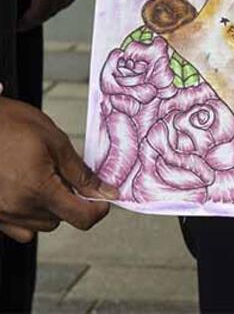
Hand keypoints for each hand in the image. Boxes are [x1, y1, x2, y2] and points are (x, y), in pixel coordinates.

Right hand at [0, 97, 116, 242]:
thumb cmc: (10, 124)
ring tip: (41, 178)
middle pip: (61, 220)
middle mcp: (17, 207)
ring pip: (41, 224)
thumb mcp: (56, 142)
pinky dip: (28, 215)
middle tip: (64, 175)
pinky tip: (27, 191)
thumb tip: (105, 191)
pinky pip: (19, 227)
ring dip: (49, 208)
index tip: (102, 198)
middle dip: (70, 201)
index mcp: (38, 189)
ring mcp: (1, 213)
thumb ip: (82, 173)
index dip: (98, 209)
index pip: (81, 217)